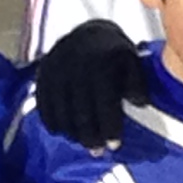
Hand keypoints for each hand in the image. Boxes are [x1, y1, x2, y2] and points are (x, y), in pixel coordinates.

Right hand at [30, 19, 146, 150]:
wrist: (89, 31)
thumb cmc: (114, 54)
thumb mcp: (132, 62)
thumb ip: (137, 84)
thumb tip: (140, 104)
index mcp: (101, 64)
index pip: (104, 103)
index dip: (109, 127)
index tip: (114, 146)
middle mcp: (75, 66)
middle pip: (80, 111)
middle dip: (89, 136)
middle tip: (97, 152)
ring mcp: (56, 69)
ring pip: (61, 111)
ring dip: (71, 133)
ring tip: (81, 144)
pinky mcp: (42, 73)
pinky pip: (43, 104)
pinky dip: (52, 121)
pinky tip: (62, 132)